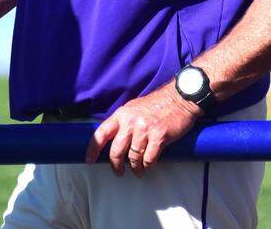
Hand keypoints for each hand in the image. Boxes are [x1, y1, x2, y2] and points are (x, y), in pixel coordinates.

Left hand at [85, 82, 202, 177]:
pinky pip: (149, 158)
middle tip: (118, 171)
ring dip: (135, 168)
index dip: (92, 149)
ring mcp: (145, 130)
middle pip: (116, 151)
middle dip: (116, 165)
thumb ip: (123, 121)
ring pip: (133, 157)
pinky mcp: (159, 137)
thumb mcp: (134, 108)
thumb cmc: (157, 104)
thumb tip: (113, 139)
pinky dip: (148, 165)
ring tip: (137, 171)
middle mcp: (131, 122)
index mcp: (122, 114)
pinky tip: (148, 166)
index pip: (101, 133)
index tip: (89, 160)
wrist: (180, 98)